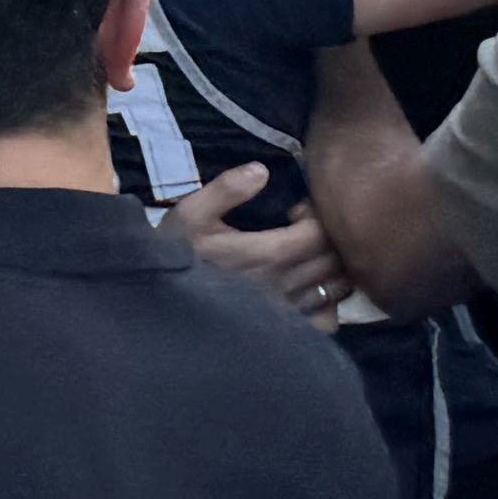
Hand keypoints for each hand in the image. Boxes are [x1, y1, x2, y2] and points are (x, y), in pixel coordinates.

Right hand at [154, 164, 349, 320]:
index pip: (320, 233)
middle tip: (306, 227)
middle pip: (334, 259)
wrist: (160, 298)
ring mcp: (288, 310)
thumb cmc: (179, 252)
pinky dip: (330, 301)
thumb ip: (226, 189)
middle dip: (330, 237)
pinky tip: (311, 288)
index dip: (319, 215)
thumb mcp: (192, 213)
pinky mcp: (285, 328)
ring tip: (310, 254)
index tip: (298, 209)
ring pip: (336, 287)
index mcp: (267, 254)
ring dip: (334, 266)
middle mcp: (285, 285)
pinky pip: (327, 318)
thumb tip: (261, 170)